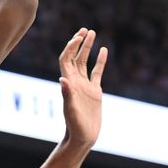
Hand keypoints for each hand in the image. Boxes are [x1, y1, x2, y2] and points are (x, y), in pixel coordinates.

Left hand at [58, 28, 106, 150]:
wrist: (83, 138)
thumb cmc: (74, 126)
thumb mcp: (70, 111)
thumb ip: (67, 95)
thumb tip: (63, 80)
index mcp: (68, 83)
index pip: (66, 59)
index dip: (70, 47)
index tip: (78, 37)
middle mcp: (75, 81)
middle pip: (74, 56)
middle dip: (78, 42)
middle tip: (85, 30)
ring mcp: (85, 85)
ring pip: (85, 61)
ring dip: (87, 47)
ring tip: (92, 32)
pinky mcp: (94, 91)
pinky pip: (97, 72)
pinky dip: (100, 61)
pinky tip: (104, 50)